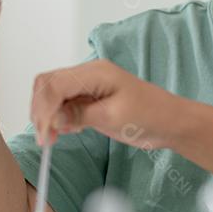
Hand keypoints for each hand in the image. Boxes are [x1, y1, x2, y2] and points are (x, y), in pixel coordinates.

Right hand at [30, 59, 175, 147]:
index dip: (44, 109)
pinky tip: (65, 131)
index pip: (55, 84)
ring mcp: (87, 86)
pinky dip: (58, 117)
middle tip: (45, 138)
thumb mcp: (114, 117)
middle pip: (48, 85)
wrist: (171, 122)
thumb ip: (79, 115)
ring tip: (52, 138)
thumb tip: (52, 119)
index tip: (45, 134)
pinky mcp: (89, 99)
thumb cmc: (151, 115)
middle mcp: (88, 75)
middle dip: (41, 110)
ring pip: (52, 94)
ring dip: (47, 115)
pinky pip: (64, 103)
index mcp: (95, 73)